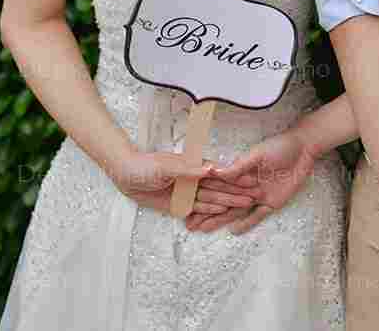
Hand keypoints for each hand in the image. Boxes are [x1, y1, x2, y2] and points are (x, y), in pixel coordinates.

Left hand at [109, 147, 260, 215]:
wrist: (125, 175)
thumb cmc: (145, 166)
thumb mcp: (166, 167)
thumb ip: (189, 170)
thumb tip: (211, 168)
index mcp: (193, 166)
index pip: (217, 174)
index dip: (234, 178)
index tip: (250, 180)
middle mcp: (193, 179)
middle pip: (218, 187)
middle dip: (236, 192)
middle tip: (254, 197)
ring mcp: (187, 192)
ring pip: (210, 199)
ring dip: (227, 202)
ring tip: (244, 206)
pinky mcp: (179, 204)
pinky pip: (197, 209)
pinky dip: (209, 211)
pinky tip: (222, 212)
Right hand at [185, 129, 316, 233]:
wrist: (304, 150)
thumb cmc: (280, 147)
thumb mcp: (257, 154)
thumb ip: (238, 166)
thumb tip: (215, 172)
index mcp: (240, 172)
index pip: (217, 186)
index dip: (202, 195)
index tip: (185, 202)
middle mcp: (245, 186)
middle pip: (222, 201)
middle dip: (205, 212)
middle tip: (188, 223)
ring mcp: (257, 195)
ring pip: (235, 211)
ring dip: (220, 220)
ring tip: (202, 229)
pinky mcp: (271, 202)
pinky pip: (256, 215)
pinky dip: (245, 223)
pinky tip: (232, 230)